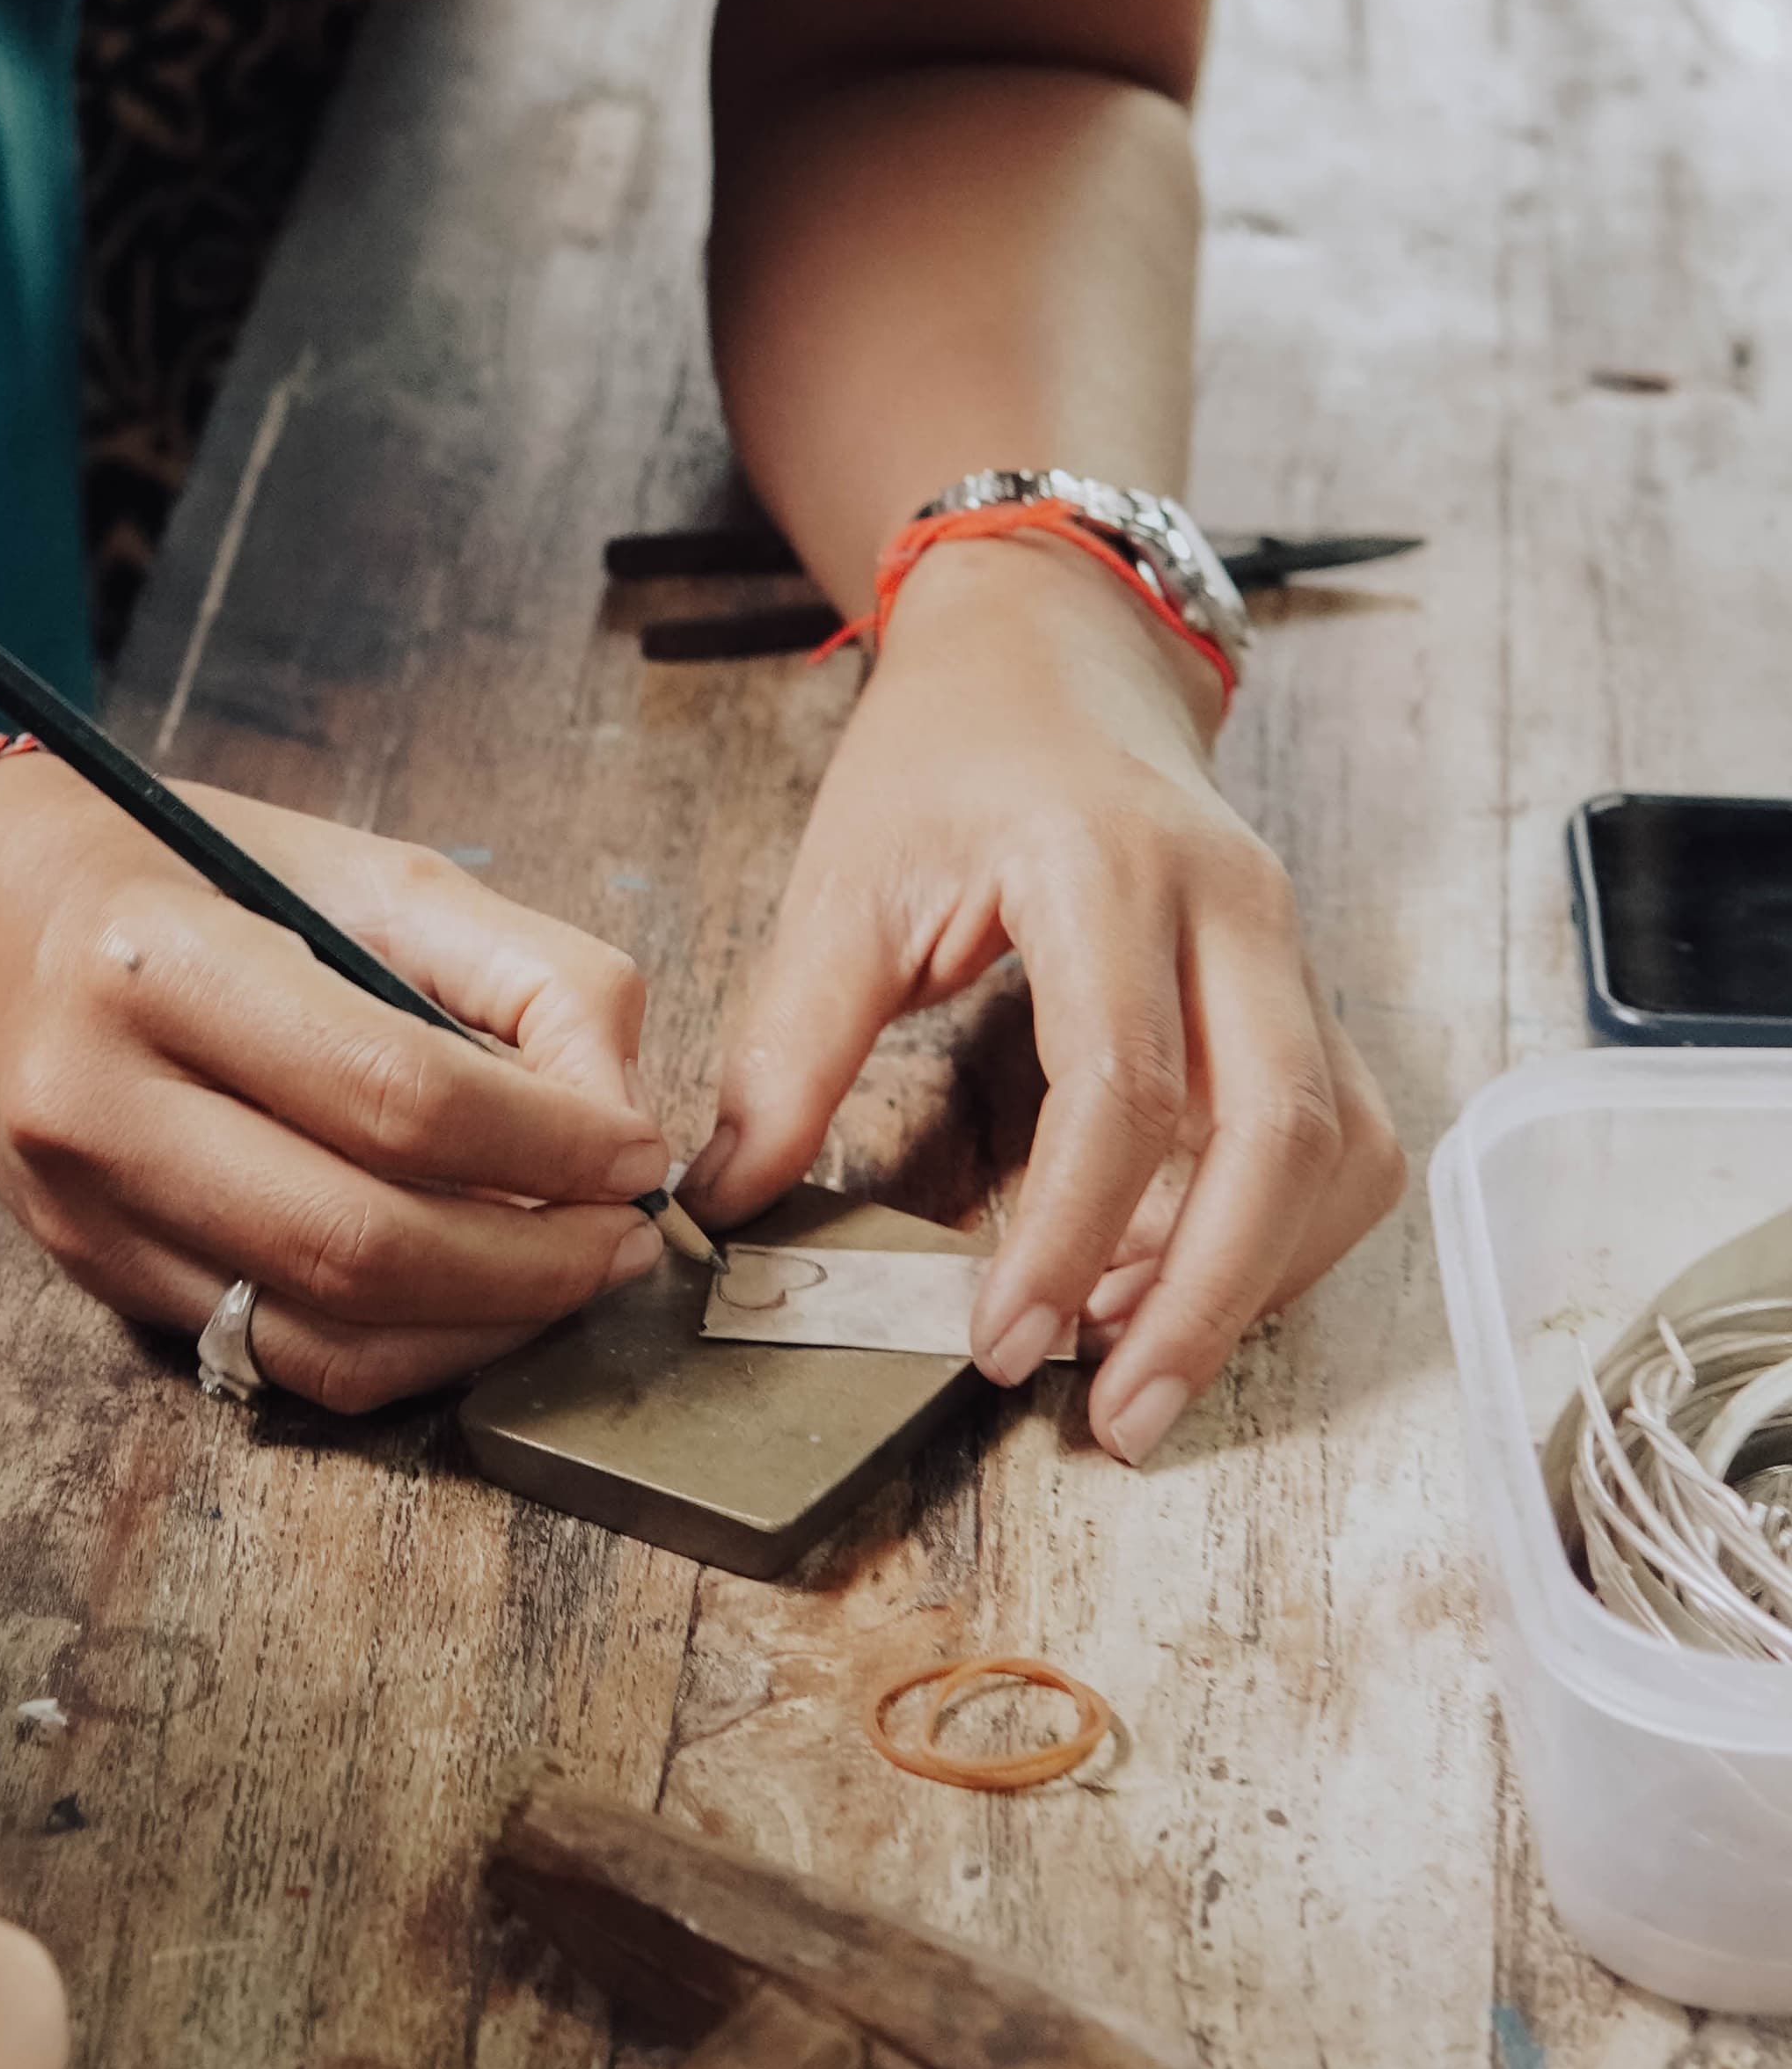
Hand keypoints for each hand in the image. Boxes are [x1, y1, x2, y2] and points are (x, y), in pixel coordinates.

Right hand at [0, 757, 671, 1408]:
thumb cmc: (181, 877)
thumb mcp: (360, 869)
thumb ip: (519, 974)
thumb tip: (620, 1112)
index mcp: (158, 964)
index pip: (394, 1093)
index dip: (550, 1141)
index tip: (639, 1150)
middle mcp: (98, 1103)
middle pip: (362, 1241)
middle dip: (538, 1261)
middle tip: (630, 1238)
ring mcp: (85, 1213)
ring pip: (326, 1338)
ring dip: (485, 1330)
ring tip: (572, 1276)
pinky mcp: (95, 1281)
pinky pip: (280, 1362)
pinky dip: (406, 1349)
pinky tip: (472, 1302)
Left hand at [688, 534, 1401, 1460]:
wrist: (1050, 650)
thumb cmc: (945, 758)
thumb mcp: (841, 879)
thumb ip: (788, 1045)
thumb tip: (728, 1205)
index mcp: (1105, 865)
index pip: (1122, 1082)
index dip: (1068, 1232)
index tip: (1000, 1341)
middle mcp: (1232, 907)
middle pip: (1279, 1130)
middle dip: (1209, 1297)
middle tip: (1115, 1417)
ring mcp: (1290, 949)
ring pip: (1339, 1144)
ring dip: (1259, 1275)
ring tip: (1139, 1366)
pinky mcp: (1304, 992)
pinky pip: (1339, 1135)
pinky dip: (1280, 1233)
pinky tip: (1176, 1285)